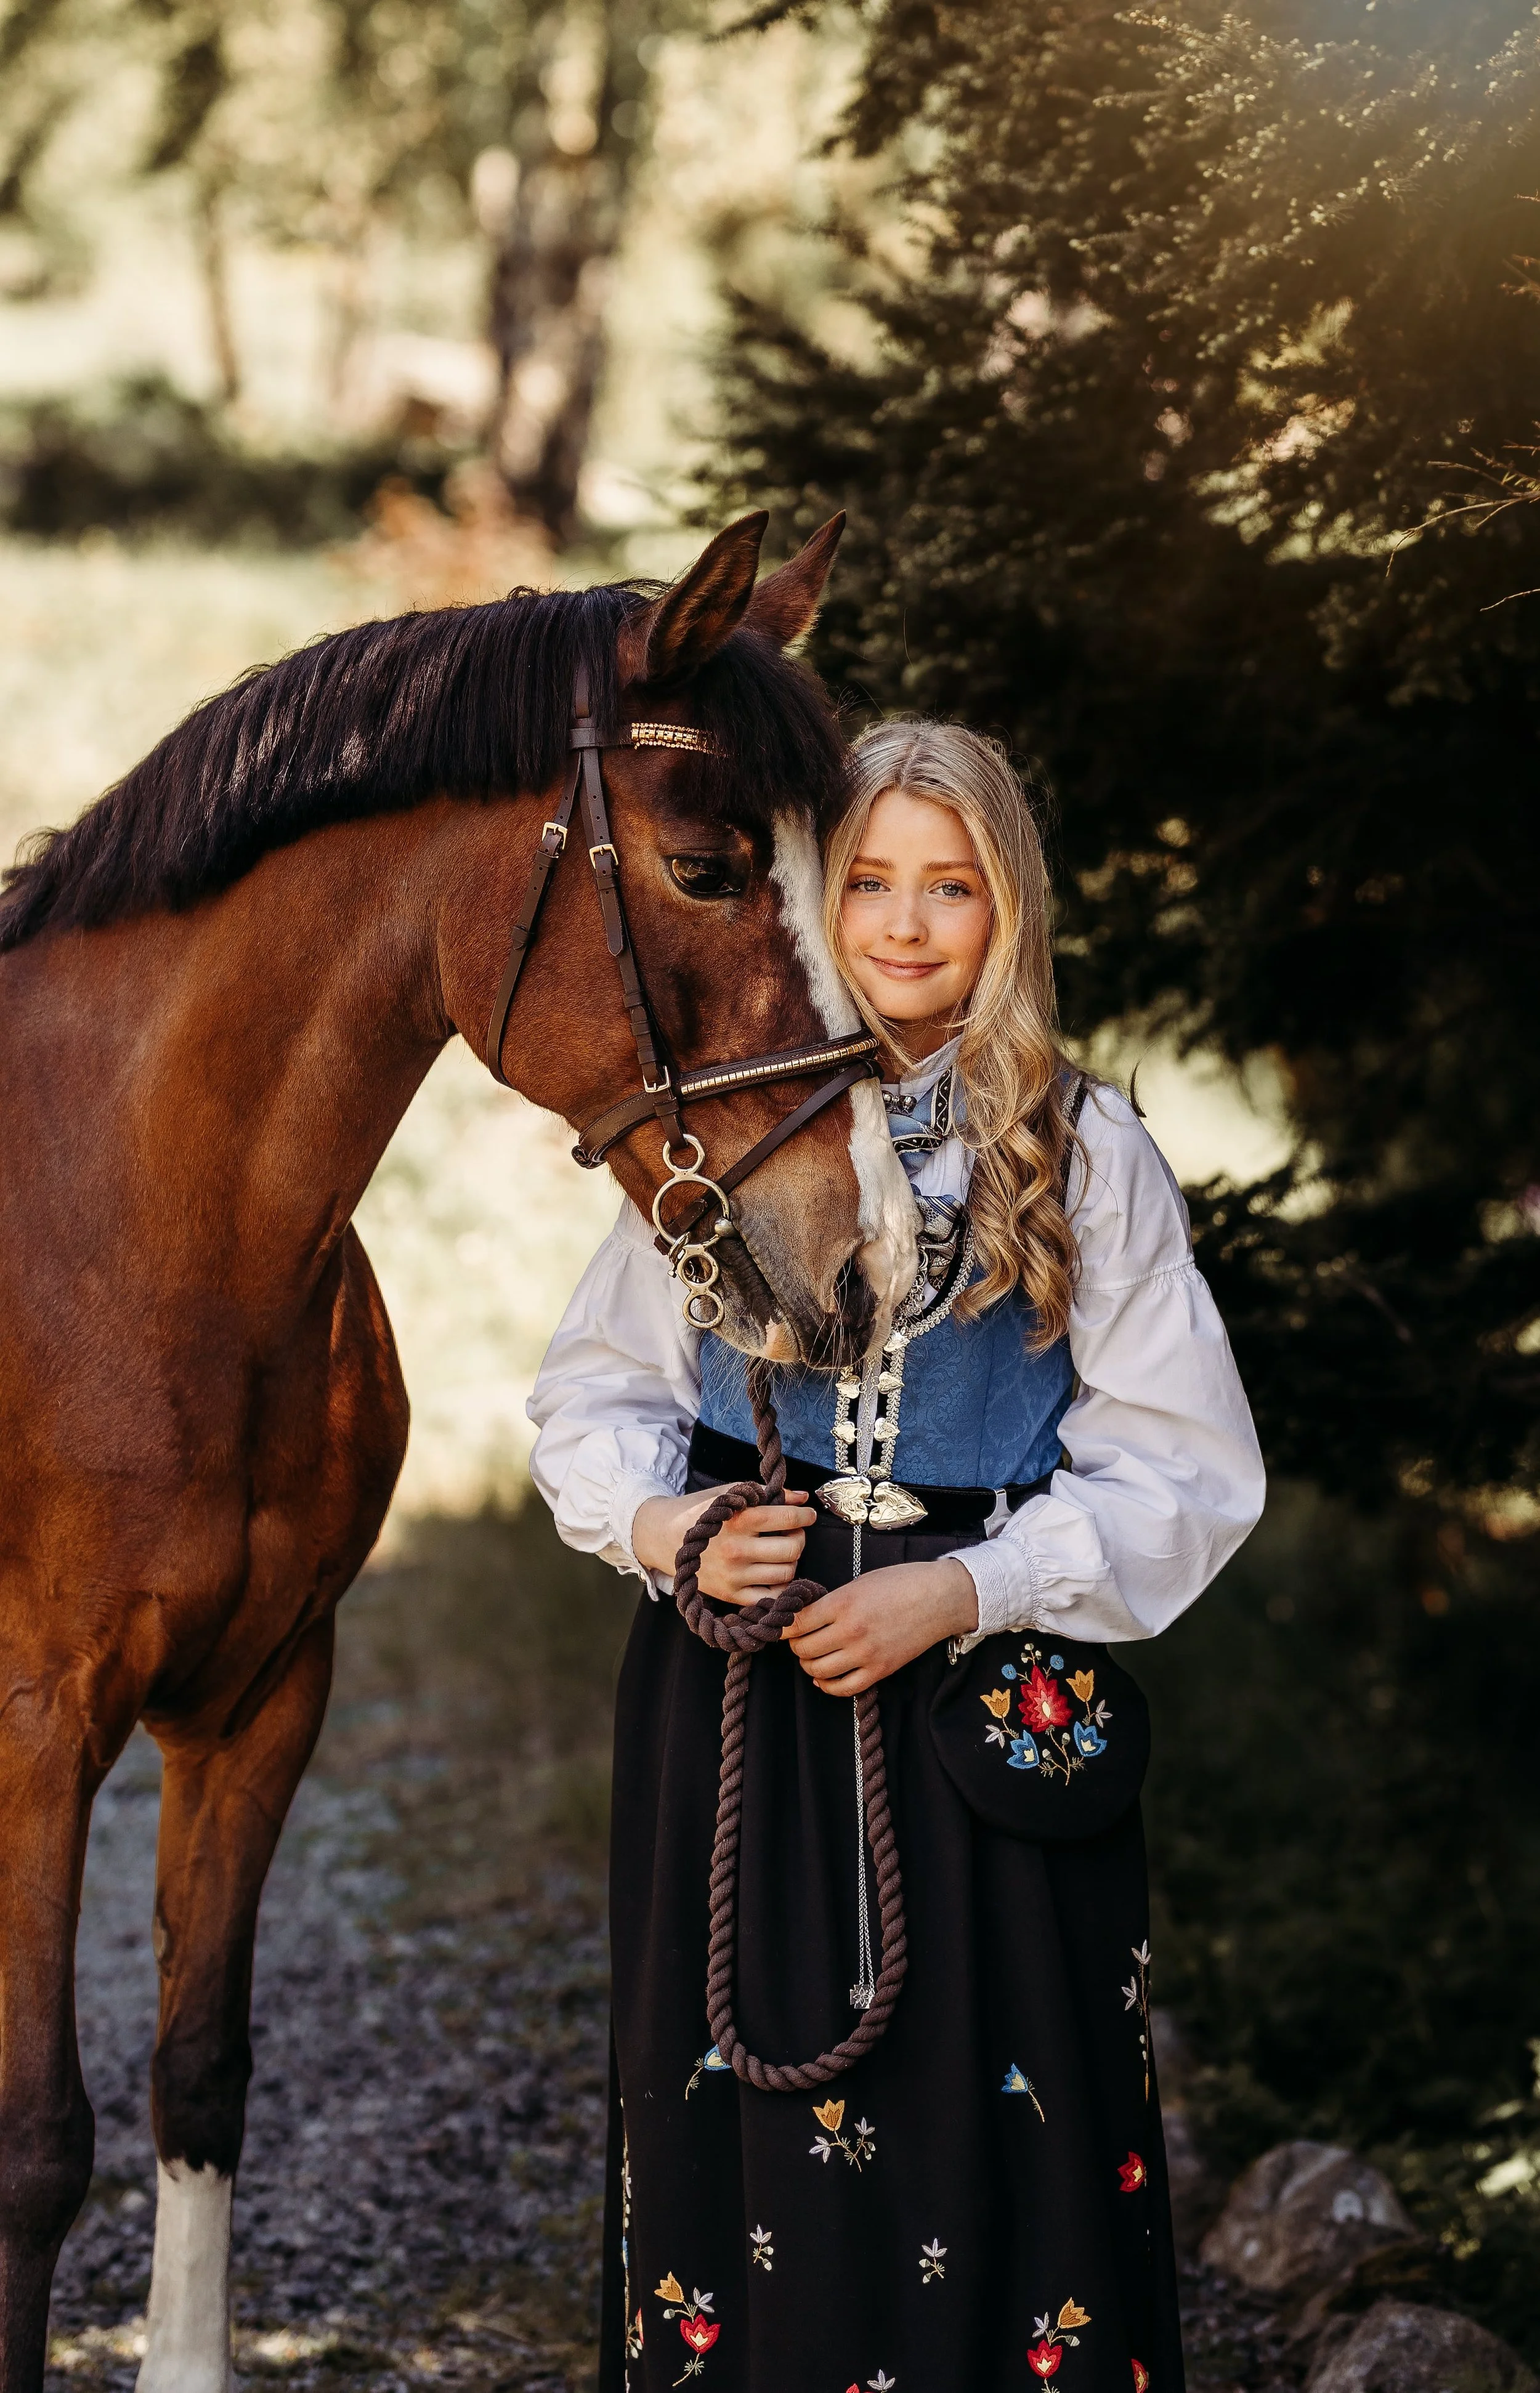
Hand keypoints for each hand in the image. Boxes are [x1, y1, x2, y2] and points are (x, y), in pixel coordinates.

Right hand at [631, 1487, 817, 1605]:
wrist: (665, 1538)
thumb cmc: (703, 1512)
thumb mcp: (731, 1494)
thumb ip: (768, 1494)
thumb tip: (803, 1498)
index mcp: (740, 1520)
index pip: (788, 1518)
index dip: (805, 1516)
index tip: (807, 1515)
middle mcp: (737, 1550)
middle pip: (793, 1549)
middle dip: (799, 1538)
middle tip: (793, 1533)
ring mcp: (734, 1576)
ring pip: (787, 1573)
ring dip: (791, 1562)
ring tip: (781, 1552)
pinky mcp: (731, 1595)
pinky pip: (771, 1597)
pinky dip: (780, 1587)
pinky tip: (774, 1574)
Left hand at [786, 1559, 978, 1694]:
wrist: (939, 1598)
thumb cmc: (900, 1583)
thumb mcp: (859, 1583)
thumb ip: (831, 1602)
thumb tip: (802, 1619)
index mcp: (842, 1603)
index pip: (796, 1622)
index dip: (782, 1625)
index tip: (780, 1624)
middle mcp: (851, 1631)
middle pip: (803, 1649)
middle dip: (795, 1645)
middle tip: (798, 1638)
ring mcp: (866, 1654)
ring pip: (818, 1671)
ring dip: (809, 1665)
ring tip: (812, 1655)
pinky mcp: (880, 1670)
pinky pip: (843, 1688)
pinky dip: (828, 1685)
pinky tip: (825, 1677)